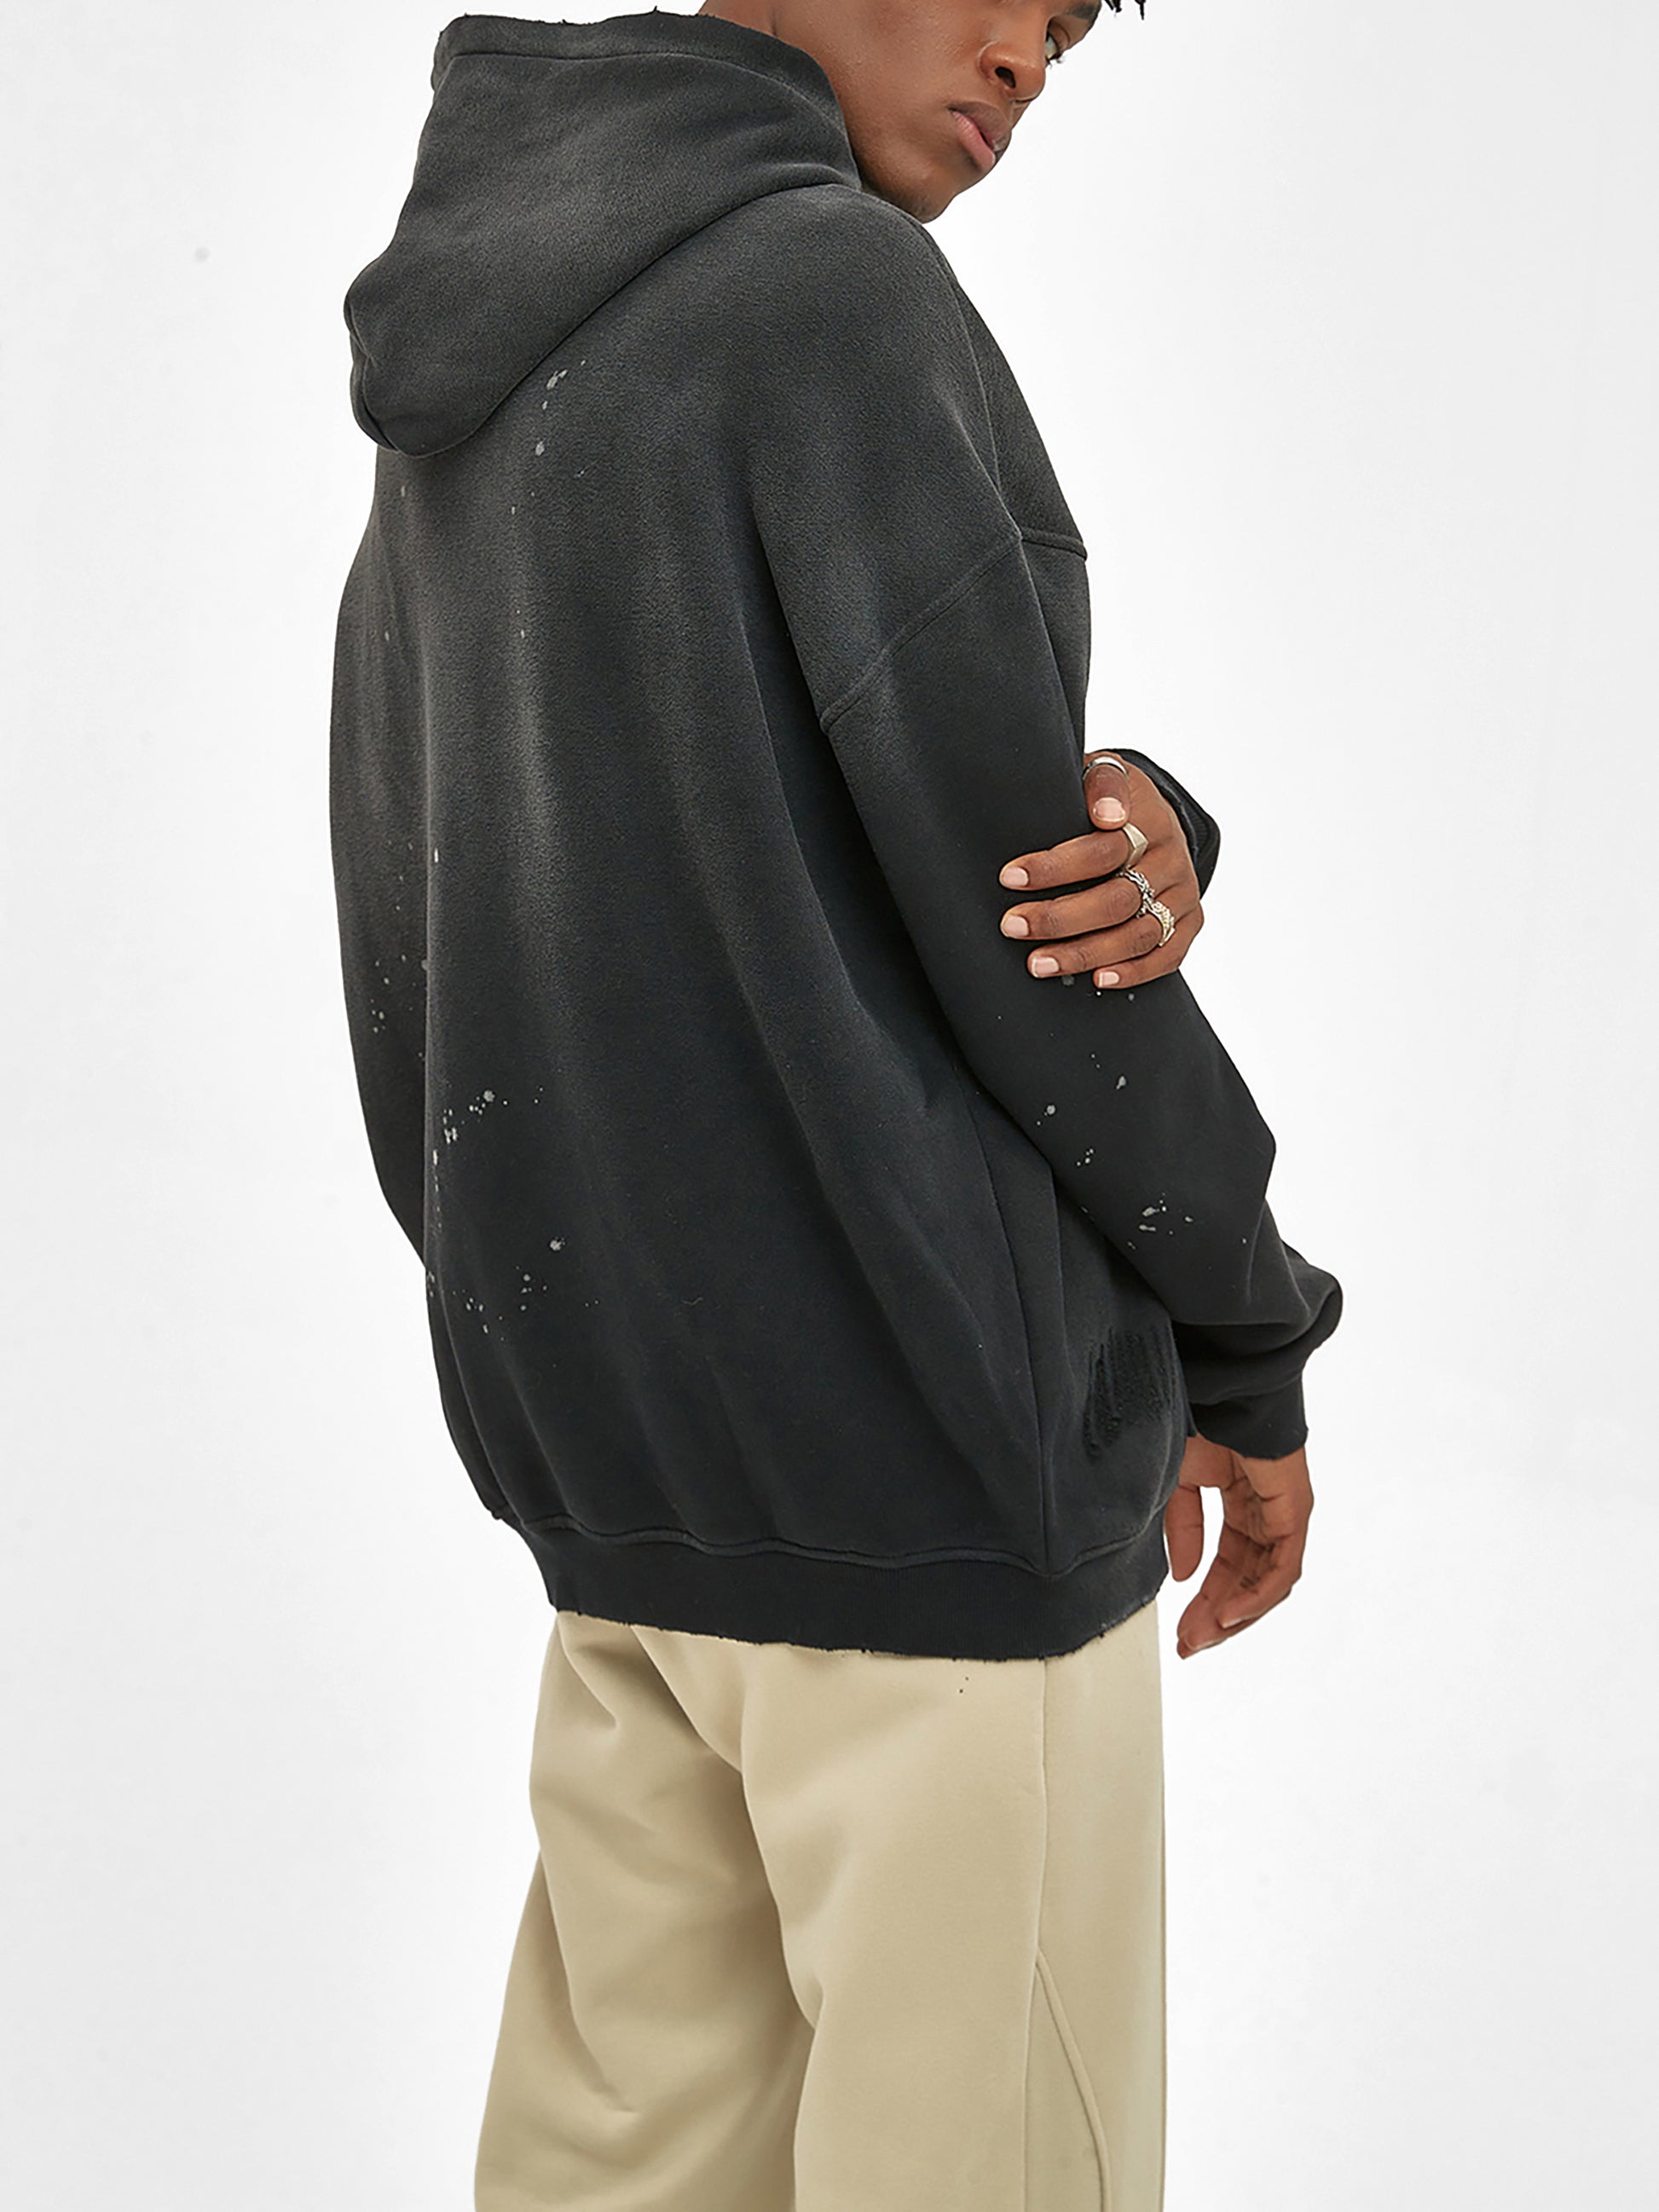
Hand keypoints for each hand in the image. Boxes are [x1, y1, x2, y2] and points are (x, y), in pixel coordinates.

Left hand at [997, 751, 1202, 987]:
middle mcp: (1172, 859)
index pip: (1103, 850)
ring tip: (1038, 963)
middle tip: (1013, 926)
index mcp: (1149, 819)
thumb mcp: (1104, 772)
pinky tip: (1098, 979)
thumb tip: (1107, 815)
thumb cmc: (1111, 798)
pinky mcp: (1190, 921)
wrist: (1155, 815)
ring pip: (1138, 934)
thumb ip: (1101, 782)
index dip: (1054, 867)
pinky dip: (1134, 972)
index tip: (1009, 878)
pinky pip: (1168, 956)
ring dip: (1085, 953)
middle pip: (1118, 900)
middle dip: (1060, 918)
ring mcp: (1183, 893)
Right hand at [1163, 1432, 1313, 1658]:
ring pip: (1268, 1582)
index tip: (1182, 1632)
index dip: (1203, 1600)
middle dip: (1217, 1617)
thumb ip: (1182, 1531)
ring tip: (1205, 1635)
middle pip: (1247, 1581)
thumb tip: (1183, 1576)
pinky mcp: (1296, 1511)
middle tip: (1191, 1645)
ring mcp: (1283, 1514)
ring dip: (1236, 1614)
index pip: (1227, 1566)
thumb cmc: (1201, 1419)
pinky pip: (1283, 1567)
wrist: (1219, 1387)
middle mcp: (1265, 1514)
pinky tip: (1230, 1613)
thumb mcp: (1179, 1484)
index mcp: (1239, 1504)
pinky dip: (1258, 1595)